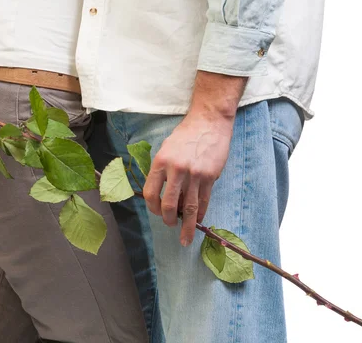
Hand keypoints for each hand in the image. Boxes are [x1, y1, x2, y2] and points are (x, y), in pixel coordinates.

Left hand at [143, 71, 246, 246]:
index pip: (151, 193)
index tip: (156, 213)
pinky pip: (204, 201)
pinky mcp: (210, 176)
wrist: (209, 122)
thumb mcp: (165, 148)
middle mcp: (176, 169)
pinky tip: (197, 221)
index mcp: (161, 162)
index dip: (152, 208)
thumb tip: (160, 194)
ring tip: (185, 238)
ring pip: (188, 207)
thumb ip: (161, 170)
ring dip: (186, 226)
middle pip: (169, 204)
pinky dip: (200, 214)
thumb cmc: (185, 135)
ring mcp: (195, 174)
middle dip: (167, 220)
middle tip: (169, 225)